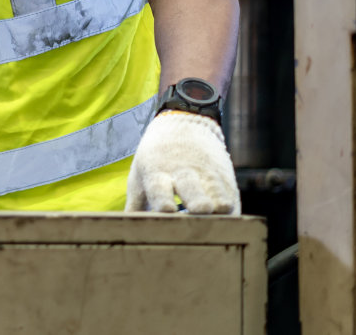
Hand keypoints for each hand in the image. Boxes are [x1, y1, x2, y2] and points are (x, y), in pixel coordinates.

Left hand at [125, 111, 239, 213]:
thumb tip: (124, 231)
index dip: (162, 198)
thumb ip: (135, 205)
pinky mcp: (226, 180)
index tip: (166, 210)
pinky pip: (232, 198)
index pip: (158, 186)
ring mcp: (207, 176)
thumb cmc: (156, 160)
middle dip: (197, 201)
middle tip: (200, 210)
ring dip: (219, 206)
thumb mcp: (140, 175)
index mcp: (156, 172)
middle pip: (192, 189)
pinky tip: (228, 222)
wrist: (186, 124)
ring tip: (219, 216)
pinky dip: (230, 210)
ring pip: (217, 193)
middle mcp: (183, 173)